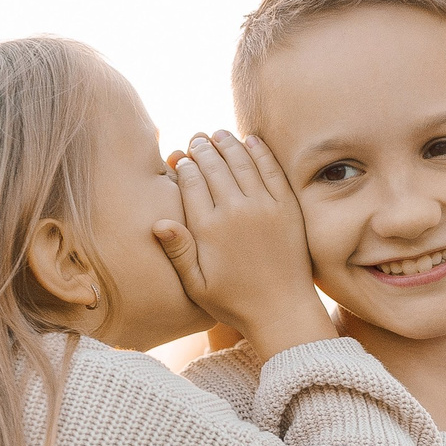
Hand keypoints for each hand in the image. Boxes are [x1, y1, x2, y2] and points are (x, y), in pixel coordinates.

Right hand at [153, 133, 335, 362]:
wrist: (282, 310)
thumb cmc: (234, 302)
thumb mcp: (197, 285)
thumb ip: (178, 252)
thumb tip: (158, 223)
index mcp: (209, 228)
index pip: (192, 182)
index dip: (185, 165)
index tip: (181, 158)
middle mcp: (235, 211)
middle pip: (215, 166)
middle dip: (203, 149)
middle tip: (198, 140)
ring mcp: (264, 206)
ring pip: (242, 161)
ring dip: (229, 143)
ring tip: (220, 135)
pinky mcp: (287, 207)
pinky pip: (271, 169)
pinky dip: (260, 151)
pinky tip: (251, 141)